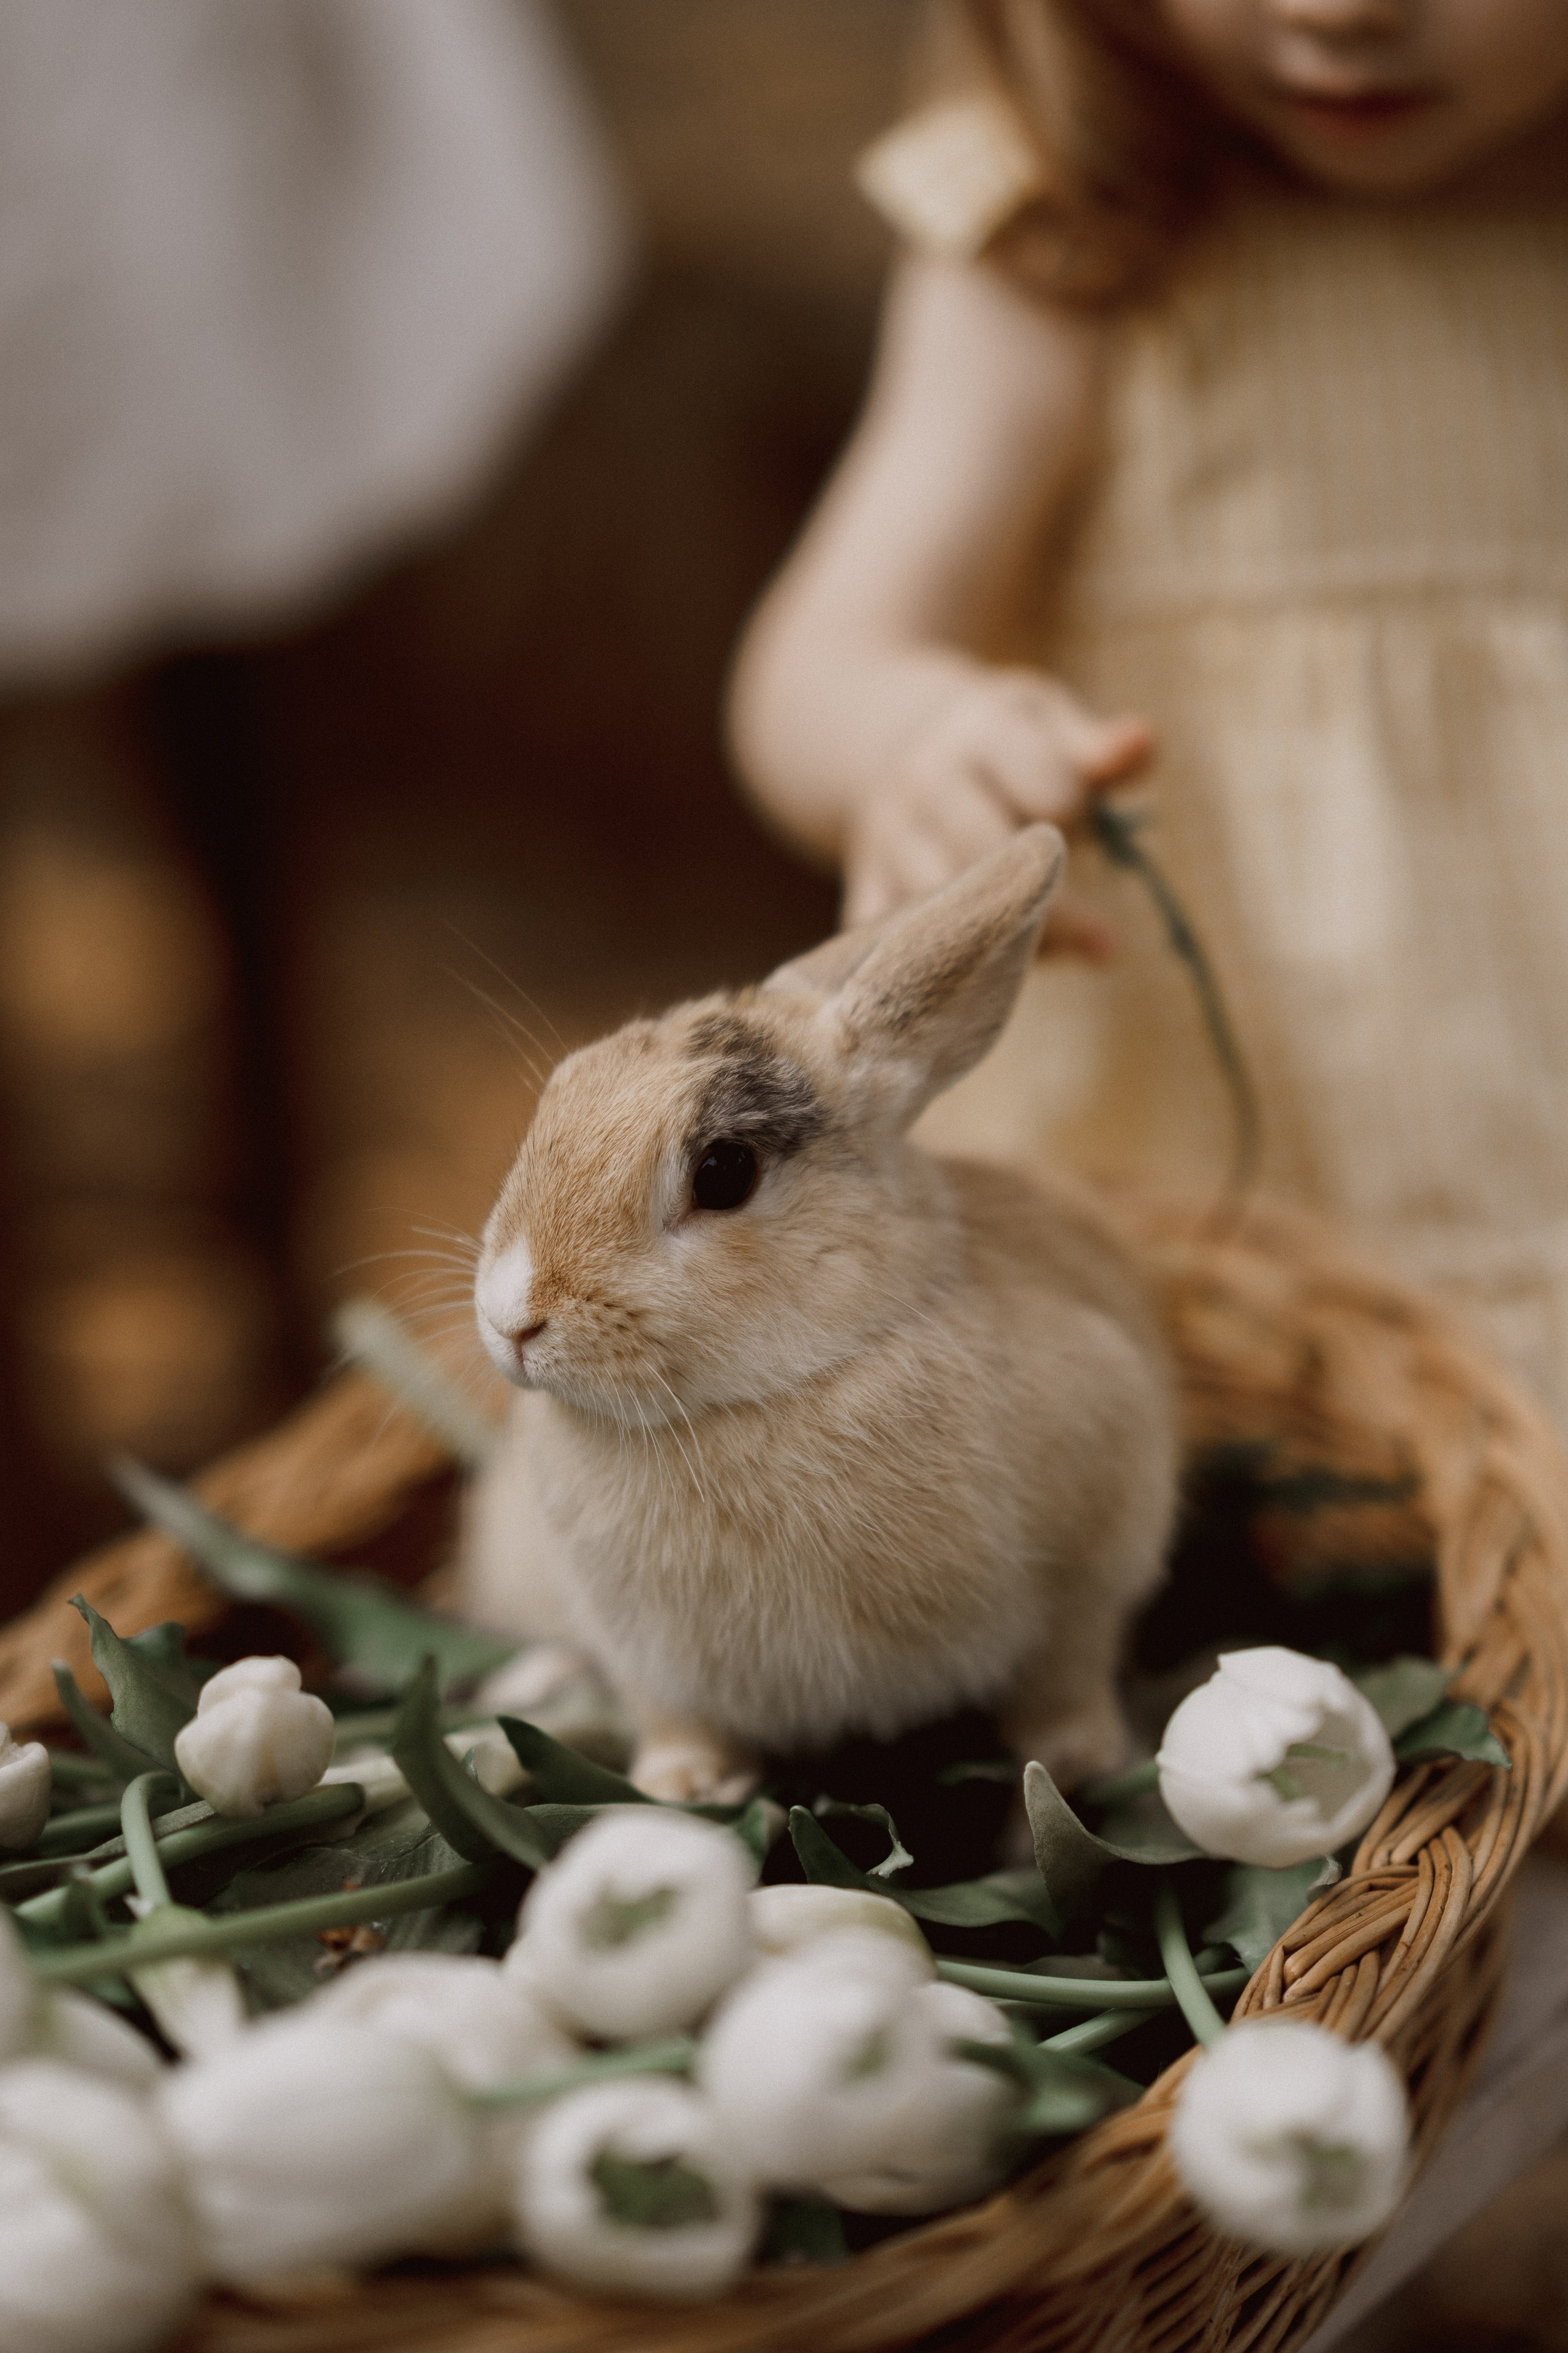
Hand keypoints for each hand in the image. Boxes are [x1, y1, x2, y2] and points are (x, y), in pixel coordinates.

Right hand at [842, 665, 1152, 953]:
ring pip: (939, 909)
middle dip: (1054, 907)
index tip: (1082, 827)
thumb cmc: (998, 745)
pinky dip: (929, 972)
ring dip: (1000, 945)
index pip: (1046, 789)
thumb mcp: (1046, 725)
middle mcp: (925, 783)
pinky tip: (979, 988)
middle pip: (988, 856)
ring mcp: (887, 838)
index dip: (1074, 815)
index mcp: (981, 733)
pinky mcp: (864, 884)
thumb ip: (1095, 750)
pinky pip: (889, 942)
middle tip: (1103, 944)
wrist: (883, 742)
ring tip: (1044, 956)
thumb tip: (1142, 742)